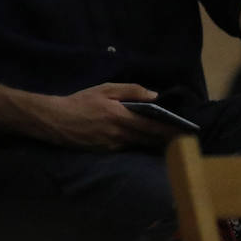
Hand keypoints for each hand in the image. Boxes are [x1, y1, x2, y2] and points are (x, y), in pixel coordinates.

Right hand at [35, 82, 182, 151]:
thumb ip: (131, 90)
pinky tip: (140, 139)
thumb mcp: (105, 89)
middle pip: (149, 139)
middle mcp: (119, 134)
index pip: (152, 126)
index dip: (169, 130)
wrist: (56, 120)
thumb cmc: (81, 101)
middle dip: (165, 138)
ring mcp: (113, 146)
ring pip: (138, 144)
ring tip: (165, 138)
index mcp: (120, 117)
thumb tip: (154, 95)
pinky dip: (135, 143)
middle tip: (180, 136)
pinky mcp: (106, 152)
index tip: (184, 131)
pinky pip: (126, 147)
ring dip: (151, 142)